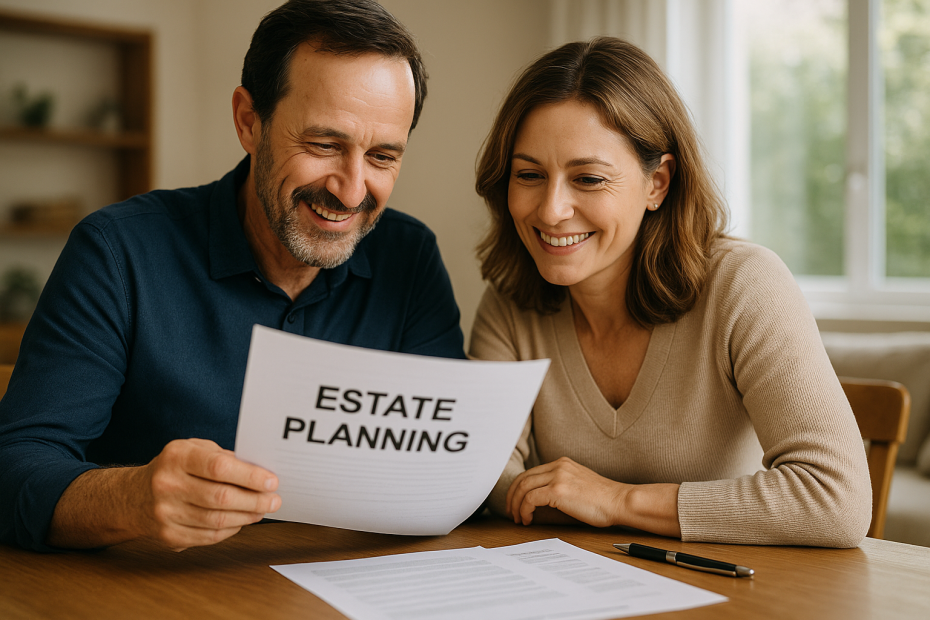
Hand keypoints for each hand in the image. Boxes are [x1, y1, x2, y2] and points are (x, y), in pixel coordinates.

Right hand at [134, 438, 280, 550]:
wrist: (132, 497)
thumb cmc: (175, 468)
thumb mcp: (194, 450)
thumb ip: (224, 458)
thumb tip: (261, 473)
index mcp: (177, 457)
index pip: (219, 467)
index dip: (249, 476)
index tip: (272, 481)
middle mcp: (167, 484)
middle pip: (221, 497)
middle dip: (255, 500)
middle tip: (274, 500)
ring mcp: (165, 513)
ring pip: (217, 520)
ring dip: (247, 517)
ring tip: (262, 510)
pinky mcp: (168, 536)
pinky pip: (209, 536)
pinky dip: (231, 529)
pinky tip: (241, 520)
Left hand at [505, 457, 626, 527]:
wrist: (619, 501)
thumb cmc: (604, 500)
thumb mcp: (579, 484)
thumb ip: (561, 485)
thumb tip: (542, 500)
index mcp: (562, 463)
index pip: (531, 473)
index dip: (519, 489)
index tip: (516, 503)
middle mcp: (558, 466)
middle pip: (523, 478)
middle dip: (512, 496)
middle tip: (511, 512)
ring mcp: (558, 477)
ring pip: (523, 488)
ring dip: (516, 505)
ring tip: (518, 518)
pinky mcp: (558, 490)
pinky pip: (530, 499)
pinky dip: (524, 510)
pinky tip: (527, 519)